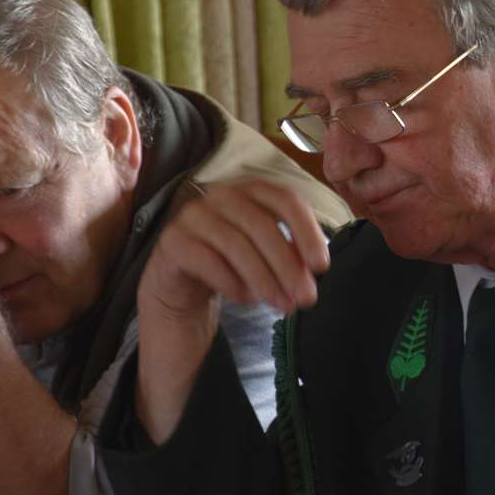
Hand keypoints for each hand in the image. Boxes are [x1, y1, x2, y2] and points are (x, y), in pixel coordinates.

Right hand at [137, 178, 330, 327]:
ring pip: (236, 244)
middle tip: (305, 297)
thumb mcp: (266, 253)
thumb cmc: (232, 262)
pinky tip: (247, 300)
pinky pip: (207, 261)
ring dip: (264, 279)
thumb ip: (291, 253)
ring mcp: (194, 215)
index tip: (321, 266)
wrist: (182, 281)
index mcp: (252, 190)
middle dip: (288, 265)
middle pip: (262, 225)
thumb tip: (314, 271)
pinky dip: (232, 283)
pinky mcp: (172, 241)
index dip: (307, 232)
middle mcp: (222, 195)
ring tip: (281, 305)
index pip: (286, 200)